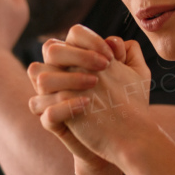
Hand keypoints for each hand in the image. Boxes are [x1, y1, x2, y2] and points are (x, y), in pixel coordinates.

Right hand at [28, 25, 152, 169]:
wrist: (123, 138)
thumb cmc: (126, 102)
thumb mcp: (136, 76)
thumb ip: (128, 54)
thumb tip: (113, 41)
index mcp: (78, 60)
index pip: (71, 36)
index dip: (89, 39)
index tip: (112, 55)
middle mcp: (61, 74)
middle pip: (50, 49)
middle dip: (77, 53)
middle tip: (105, 66)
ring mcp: (53, 97)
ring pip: (38, 75)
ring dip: (66, 77)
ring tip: (94, 84)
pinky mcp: (53, 121)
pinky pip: (44, 110)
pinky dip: (63, 106)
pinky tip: (86, 104)